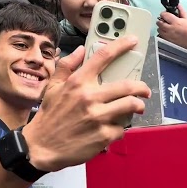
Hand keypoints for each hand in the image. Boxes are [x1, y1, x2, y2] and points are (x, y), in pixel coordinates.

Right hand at [21, 36, 150, 171]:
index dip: (121, 46)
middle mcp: (89, 97)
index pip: (103, 57)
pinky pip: (122, 128)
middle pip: (127, 85)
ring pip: (130, 106)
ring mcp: (98, 117)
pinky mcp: (103, 136)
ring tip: (136, 107)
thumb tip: (81, 50)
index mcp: (77, 82)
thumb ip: (67, 65)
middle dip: (141, 87)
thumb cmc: (49, 116)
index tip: (132, 41)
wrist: (42, 146)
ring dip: (137, 106)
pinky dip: (120, 127)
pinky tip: (113, 127)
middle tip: (144, 90)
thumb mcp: (53, 86)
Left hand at [156, 4, 186, 51]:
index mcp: (175, 22)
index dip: (164, 13)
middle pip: (159, 23)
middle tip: (164, 20)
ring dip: (161, 27)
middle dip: (161, 20)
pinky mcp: (169, 41)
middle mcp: (170, 29)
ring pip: (159, 30)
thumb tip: (178, 6)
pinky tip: (167, 32)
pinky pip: (161, 36)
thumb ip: (181, 11)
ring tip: (166, 27)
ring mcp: (169, 36)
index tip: (165, 14)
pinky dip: (162, 33)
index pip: (164, 15)